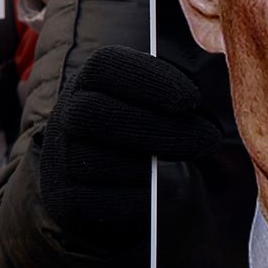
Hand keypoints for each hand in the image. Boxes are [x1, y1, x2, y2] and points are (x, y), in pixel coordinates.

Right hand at [37, 45, 223, 241]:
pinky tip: (158, 196)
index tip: (191, 100)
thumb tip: (203, 107)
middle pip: (95, 114)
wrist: (103, 183)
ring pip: (91, 159)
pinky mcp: (64, 198)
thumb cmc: (140, 133)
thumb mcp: (151, 104)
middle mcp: (67, 114)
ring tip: (187, 166)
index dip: (148, 80)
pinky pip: (90, 200)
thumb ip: (172, 98)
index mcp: (90, 81)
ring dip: (144, 164)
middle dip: (154, 127)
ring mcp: (60, 157)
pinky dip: (128, 199)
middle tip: (207, 139)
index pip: (105, 66)